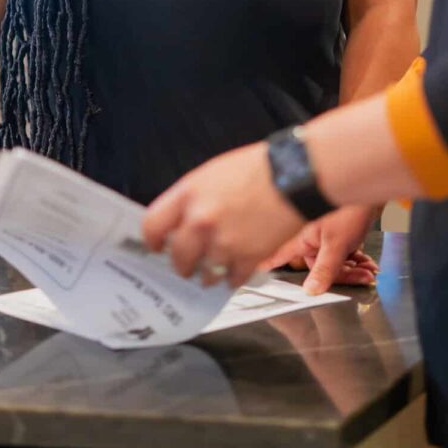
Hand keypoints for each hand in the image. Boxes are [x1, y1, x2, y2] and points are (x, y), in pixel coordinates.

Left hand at [143, 142, 302, 288]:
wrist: (295, 175)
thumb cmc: (259, 168)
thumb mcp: (213, 173)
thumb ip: (192, 198)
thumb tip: (180, 219)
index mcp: (189, 194)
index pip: (152, 226)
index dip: (153, 241)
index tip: (157, 247)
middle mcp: (201, 220)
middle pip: (177, 257)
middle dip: (182, 264)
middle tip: (188, 264)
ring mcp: (224, 242)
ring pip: (205, 273)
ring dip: (209, 273)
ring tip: (216, 267)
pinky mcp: (248, 258)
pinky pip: (232, 279)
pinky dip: (233, 277)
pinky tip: (237, 268)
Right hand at [260, 206, 378, 294]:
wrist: (370, 189)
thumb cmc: (347, 208)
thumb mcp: (336, 244)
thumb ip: (324, 269)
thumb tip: (311, 290)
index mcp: (302, 238)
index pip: (280, 255)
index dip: (269, 263)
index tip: (256, 269)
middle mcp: (311, 238)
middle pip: (320, 267)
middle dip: (342, 274)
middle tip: (361, 277)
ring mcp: (326, 235)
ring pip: (335, 261)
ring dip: (353, 268)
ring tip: (368, 269)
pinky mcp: (341, 232)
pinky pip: (345, 253)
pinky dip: (358, 260)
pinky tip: (368, 263)